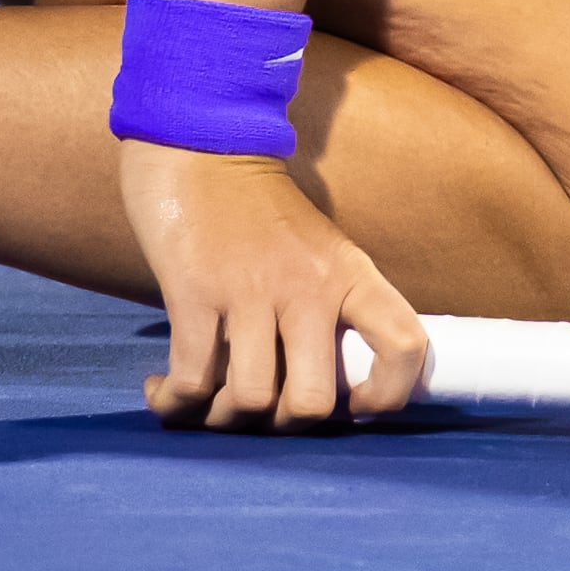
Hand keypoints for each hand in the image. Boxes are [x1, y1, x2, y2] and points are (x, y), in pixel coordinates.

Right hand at [124, 138, 430, 429]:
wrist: (199, 144)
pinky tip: (164, 391)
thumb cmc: (259, 211)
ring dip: (222, 418)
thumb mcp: (319, 249)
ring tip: (208, 403)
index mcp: (349, 274)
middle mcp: (308, 286)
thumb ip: (330, 308)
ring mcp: (250, 290)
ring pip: (249, 400)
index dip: (388, 397)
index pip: (404, 345)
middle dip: (283, 426)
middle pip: (312, 402)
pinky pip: (191, 381)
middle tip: (262, 411)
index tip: (353, 409)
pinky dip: (174, 402)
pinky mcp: (194, 291)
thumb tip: (332, 391)